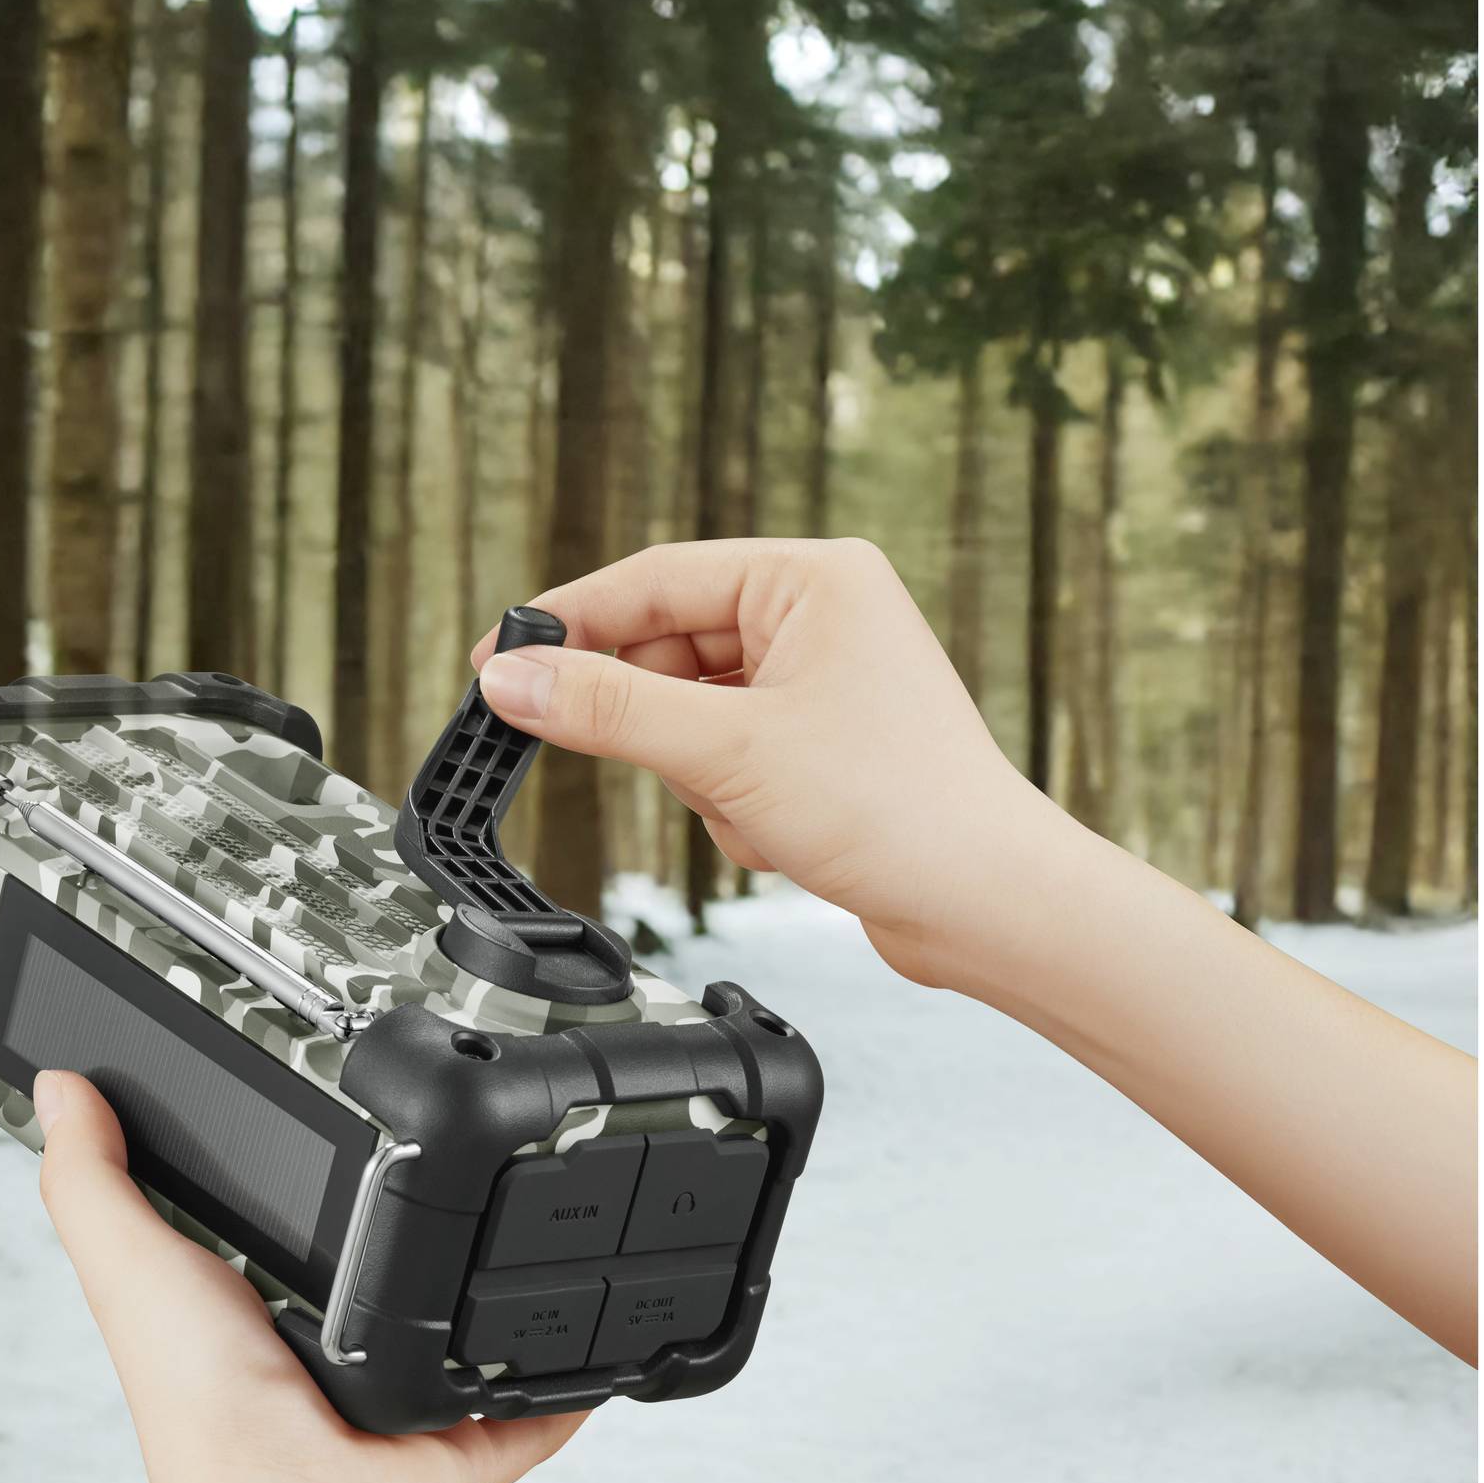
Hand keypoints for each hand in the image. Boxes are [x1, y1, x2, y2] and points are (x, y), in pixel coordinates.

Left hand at [32, 1070, 585, 1482]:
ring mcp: (396, 1402)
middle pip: (373, 1265)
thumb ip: (90, 1178)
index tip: (319, 1111)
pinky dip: (564, 1380)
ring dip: (483, 1285)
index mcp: (239, 1308)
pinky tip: (588, 1333)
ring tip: (518, 1208)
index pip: (267, 1221)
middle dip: (408, 1218)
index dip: (287, 1174)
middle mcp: (319, 1354)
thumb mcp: (130, 1268)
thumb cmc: (204, 1414)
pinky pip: (529, 1403)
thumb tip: (55, 1086)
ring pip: (455, 1325)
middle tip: (445, 1144)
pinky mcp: (464, 1439)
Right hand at [475, 535, 1073, 988]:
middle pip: (666, 652)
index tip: (495, 662)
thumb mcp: (725, 752)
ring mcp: (821, 682)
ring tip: (762, 809)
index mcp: (813, 577)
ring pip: (688, 715)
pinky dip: (732, 803)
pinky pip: (724, 758)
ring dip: (702, 776)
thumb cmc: (897, 809)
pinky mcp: (819, 744)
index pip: (651, 579)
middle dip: (661, 727)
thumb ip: (605, 710)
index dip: (567, 623)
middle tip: (668, 768)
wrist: (988, 905)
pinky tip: (784, 831)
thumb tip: (509, 679)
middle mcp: (821, 616)